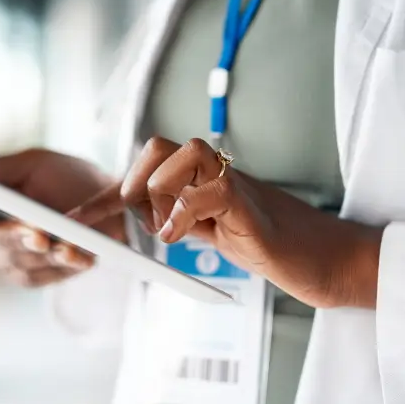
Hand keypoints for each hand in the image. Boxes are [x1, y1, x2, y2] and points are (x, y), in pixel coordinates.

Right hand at [0, 149, 125, 286]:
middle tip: (36, 231)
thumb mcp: (33, 165)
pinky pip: (39, 275)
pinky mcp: (31, 276)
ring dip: (42, 251)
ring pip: (14, 257)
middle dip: (13, 233)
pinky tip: (81, 257)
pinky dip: (61, 265)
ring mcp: (7, 256)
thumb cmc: (68, 179)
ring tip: (67, 244)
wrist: (113, 207)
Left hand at [72, 137, 381, 307]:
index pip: (148, 166)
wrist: (327, 258)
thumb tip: (143, 216)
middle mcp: (216, 173)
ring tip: (166, 229)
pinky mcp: (251, 207)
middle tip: (139, 220)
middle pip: (158, 145)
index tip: (77, 220)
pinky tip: (178, 238)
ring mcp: (235, 185)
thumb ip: (181, 217)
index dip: (107, 192)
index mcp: (203, 178)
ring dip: (158, 191)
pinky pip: (211, 191)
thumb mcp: (212, 232)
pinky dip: (184, 212)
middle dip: (133, 181)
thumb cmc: (271, 246)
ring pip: (182, 152)